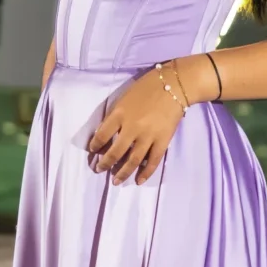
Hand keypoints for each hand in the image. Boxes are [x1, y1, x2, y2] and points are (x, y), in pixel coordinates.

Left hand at [86, 65, 186, 183]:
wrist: (174, 85)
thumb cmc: (146, 87)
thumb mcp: (124, 98)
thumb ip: (115, 115)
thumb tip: (106, 133)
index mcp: (119, 114)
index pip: (102, 135)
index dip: (95, 146)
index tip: (92, 151)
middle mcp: (131, 128)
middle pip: (115, 152)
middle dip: (105, 164)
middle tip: (99, 170)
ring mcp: (148, 136)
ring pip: (132, 160)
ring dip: (122, 173)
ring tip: (115, 181)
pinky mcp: (162, 141)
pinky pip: (152, 161)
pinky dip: (145, 173)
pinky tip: (138, 180)